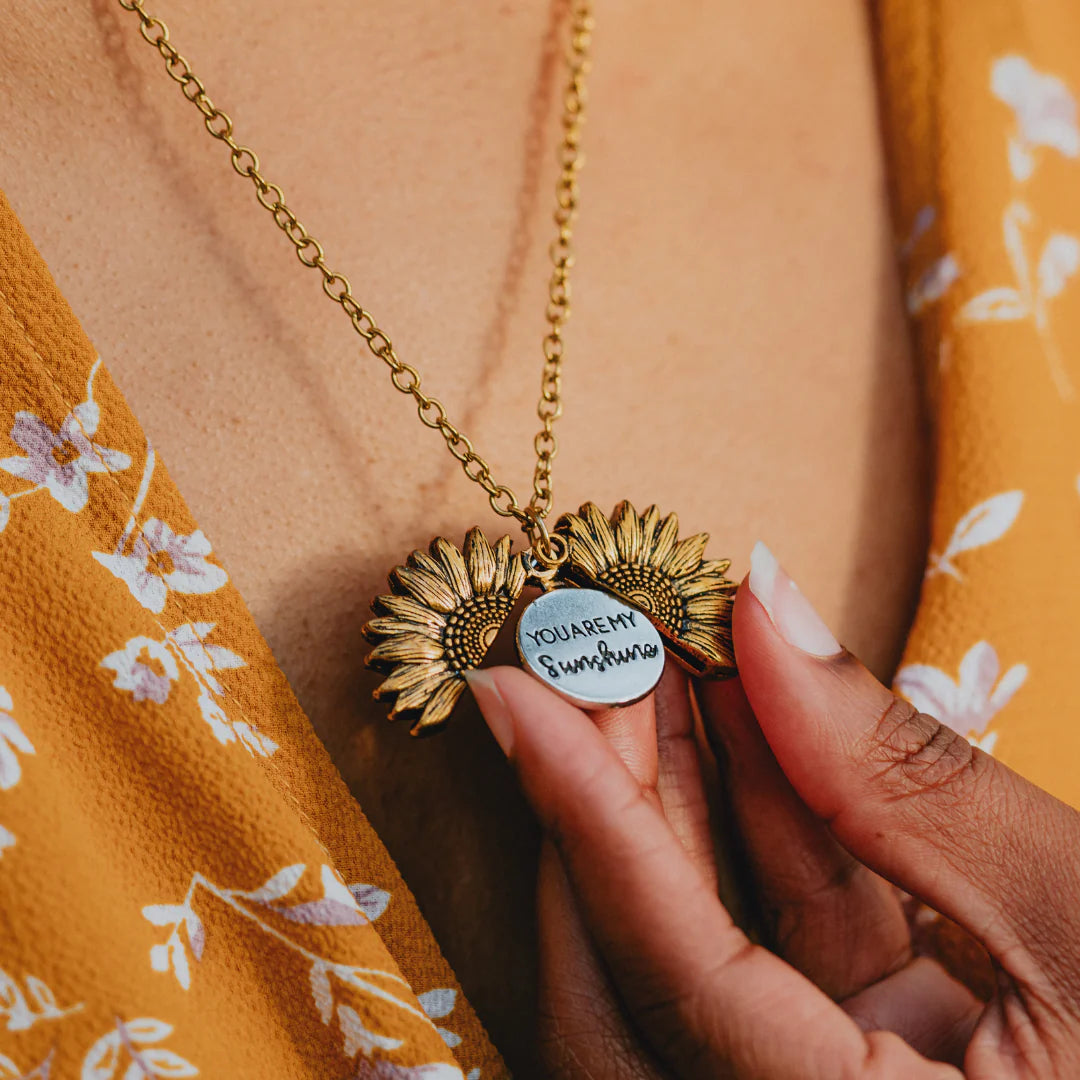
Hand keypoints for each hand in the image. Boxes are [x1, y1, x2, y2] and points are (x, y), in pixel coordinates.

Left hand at [465, 542, 1079, 1077]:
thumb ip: (907, 773)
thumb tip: (768, 609)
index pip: (673, 973)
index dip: (588, 817)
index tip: (515, 691)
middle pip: (648, 977)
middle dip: (611, 802)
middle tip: (586, 660)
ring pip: (708, 951)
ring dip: (680, 798)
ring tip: (653, 661)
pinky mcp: (881, 1063)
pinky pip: (785, 942)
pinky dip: (765, 825)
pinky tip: (744, 715)